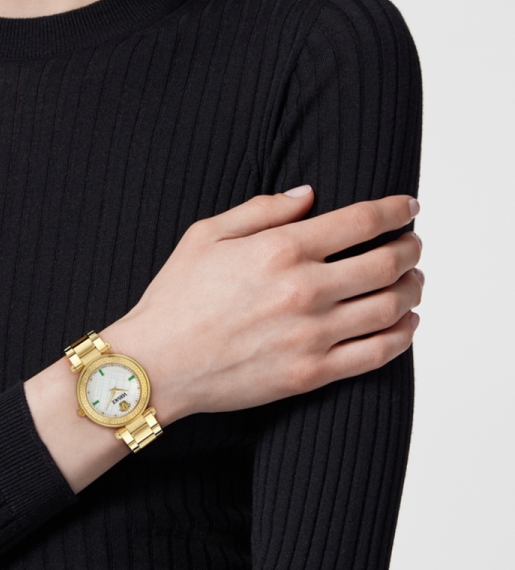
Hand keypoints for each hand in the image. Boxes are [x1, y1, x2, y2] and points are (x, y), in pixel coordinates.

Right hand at [105, 186, 422, 422]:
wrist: (156, 365)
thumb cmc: (175, 298)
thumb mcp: (206, 235)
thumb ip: (262, 209)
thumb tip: (309, 195)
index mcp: (280, 249)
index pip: (362, 221)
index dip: (396, 209)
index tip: (408, 206)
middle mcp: (304, 290)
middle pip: (388, 263)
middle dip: (411, 249)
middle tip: (413, 244)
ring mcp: (312, 335)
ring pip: (391, 307)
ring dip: (413, 289)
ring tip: (414, 281)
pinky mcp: (311, 374)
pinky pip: (376, 354)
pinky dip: (403, 336)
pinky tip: (406, 324)